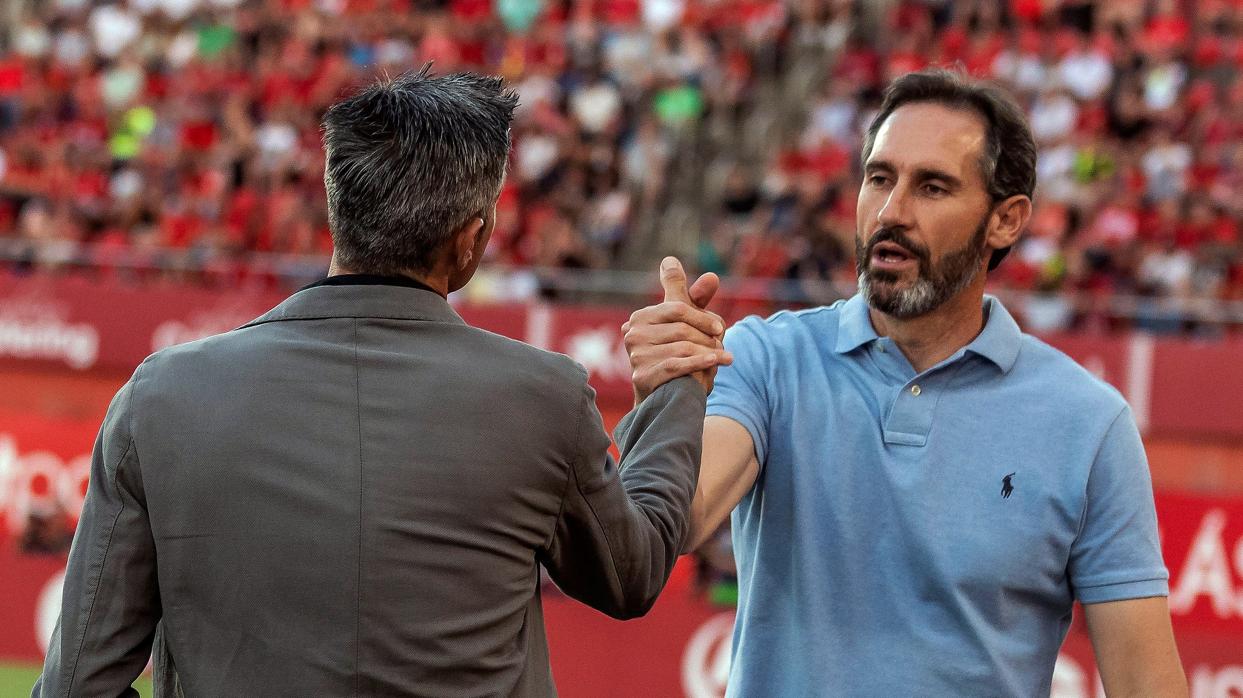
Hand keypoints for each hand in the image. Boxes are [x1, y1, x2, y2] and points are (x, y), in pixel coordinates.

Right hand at [623, 257, 732, 403]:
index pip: (677, 308)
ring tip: (725, 358)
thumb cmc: (675, 353)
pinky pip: (677, 366)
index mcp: (641, 317)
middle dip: (707, 338)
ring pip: (682, 348)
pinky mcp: (642, 376)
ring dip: (709, 352)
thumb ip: (696, 298)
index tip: (720, 329)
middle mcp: (633, 334)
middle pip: (682, 329)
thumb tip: (712, 276)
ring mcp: (636, 356)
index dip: (702, 317)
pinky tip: (715, 362)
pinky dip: (699, 363)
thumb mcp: (684, 324)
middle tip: (723, 345)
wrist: (663, 395)